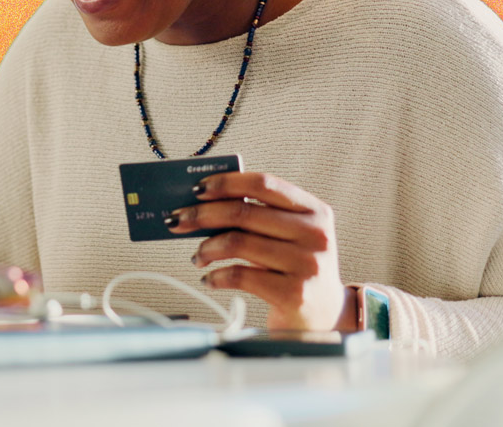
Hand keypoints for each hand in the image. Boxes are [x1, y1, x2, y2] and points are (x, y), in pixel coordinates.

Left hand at [168, 171, 344, 331]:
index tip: (197, 188)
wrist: (324, 318)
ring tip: (197, 257)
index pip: (264, 184)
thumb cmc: (296, 270)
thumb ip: (259, 218)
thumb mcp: (289, 237)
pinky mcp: (294, 294)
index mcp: (314, 211)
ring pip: (238, 242)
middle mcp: (315, 234)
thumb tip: (202, 205)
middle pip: (244, 212)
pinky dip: (216, 276)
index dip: (226, 183)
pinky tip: (209, 279)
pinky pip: (240, 276)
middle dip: (202, 214)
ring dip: (207, 248)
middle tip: (177, 220)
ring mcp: (307, 264)